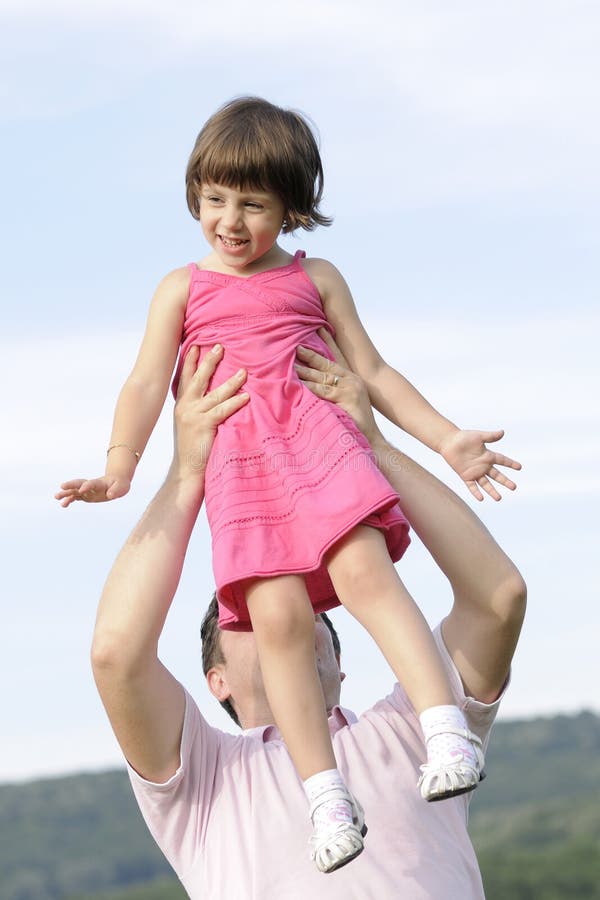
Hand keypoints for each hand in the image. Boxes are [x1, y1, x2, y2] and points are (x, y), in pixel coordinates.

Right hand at [55, 475, 130, 507]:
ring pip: (75, 490)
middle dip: (71, 485)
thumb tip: (109, 495)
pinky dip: (69, 500)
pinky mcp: (85, 495)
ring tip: (56, 497)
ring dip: (66, 493)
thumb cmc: (120, 484)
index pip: (92, 483)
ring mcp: (87, 490)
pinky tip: (63, 505)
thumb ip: (116, 491)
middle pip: (79, 483)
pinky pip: (75, 497)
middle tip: (62, 486)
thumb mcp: (122, 487)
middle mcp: (91, 486)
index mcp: (100, 483)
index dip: (87, 486)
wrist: (117, 482)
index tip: (81, 490)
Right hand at [172, 343, 248, 474]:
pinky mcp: (203, 426)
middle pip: (198, 378)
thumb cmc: (192, 449)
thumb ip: (197, 409)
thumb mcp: (189, 424)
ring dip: (230, 381)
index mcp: (182, 405)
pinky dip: (235, 403)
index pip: (185, 378)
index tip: (196, 344)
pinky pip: (222, 410)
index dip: (190, 361)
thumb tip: (213, 396)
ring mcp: (193, 415)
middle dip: (209, 361)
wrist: (187, 472)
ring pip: (214, 393)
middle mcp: (185, 407)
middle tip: (219, 346)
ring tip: (244, 371)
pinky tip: (246, 397)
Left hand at [295, 328, 379, 442]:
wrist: (370, 440)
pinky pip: (322, 391)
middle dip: (311, 353)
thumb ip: (332, 392)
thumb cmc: (356, 424)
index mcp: (351, 379)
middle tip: (296, 345)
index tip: (319, 327)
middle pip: (327, 363)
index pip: (337, 356)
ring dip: (305, 371)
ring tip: (290, 365)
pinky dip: (309, 387)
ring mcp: (349, 388)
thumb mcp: (345, 403)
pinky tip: (297, 383)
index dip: (328, 341)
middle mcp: (351, 380)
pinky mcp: (346, 398)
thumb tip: (314, 385)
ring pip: (321, 377)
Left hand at [439, 429, 521, 500]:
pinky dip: (476, 492)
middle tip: (514, 487)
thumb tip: (503, 432)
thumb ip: (491, 436)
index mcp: (487, 455)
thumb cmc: (464, 437)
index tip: (519, 467)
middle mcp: (483, 465)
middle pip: (496, 475)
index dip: (510, 463)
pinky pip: (471, 486)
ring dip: (492, 491)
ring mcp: (474, 471)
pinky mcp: (465, 475)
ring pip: (485, 484)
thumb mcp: (479, 436)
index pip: (502, 460)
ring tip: (499, 498)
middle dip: (505, 481)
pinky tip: (481, 498)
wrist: (449, 442)